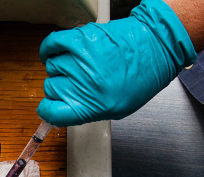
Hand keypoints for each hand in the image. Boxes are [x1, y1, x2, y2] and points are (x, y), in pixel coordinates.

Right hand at [37, 0, 195, 126]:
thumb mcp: (118, 109)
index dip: (48, 111)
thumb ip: (87, 110)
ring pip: (52, 67)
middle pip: (51, 89)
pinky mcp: (80, 38)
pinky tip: (51, 54)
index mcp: (92, 105)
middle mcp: (83, 83)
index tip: (50, 108)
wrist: (155, 46)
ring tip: (77, 67)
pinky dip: (48, 50)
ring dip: (60, 69)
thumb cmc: (142, 77)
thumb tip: (64, 109)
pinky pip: (51, 44)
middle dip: (60, 88)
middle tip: (76, 84)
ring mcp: (80, 59)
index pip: (51, 112)